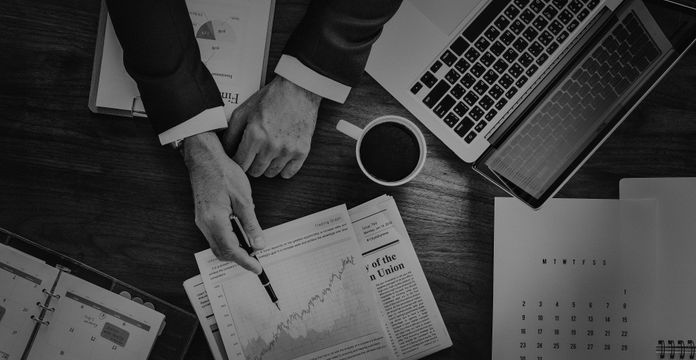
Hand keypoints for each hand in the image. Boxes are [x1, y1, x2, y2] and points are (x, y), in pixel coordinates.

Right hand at [183, 131, 265, 272]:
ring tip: (250, 246)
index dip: (245, 262)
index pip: (231, 250)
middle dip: (239, 258)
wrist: (205, 158)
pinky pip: (215, 236)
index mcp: (215, 220)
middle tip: (256, 259)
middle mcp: (204, 224)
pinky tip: (240, 233)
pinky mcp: (203, 217)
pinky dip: (228, 240)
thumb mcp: (244, 199)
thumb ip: (251, 224)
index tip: (257, 268)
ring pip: (217, 245)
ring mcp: (201, 221)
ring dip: (233, 249)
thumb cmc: (224, 173)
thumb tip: (258, 243)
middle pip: (221, 252)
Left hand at [222, 75, 321, 178]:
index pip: (240, 164)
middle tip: (254, 154)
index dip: (237, 162)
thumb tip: (225, 151)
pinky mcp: (302, 151)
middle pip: (255, 172)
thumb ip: (231, 132)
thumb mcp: (244, 110)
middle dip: (251, 164)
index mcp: (255, 135)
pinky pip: (288, 173)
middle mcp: (271, 146)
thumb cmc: (271, 98)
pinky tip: (280, 158)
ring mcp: (288, 150)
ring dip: (266, 166)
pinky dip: (283, 169)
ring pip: (271, 173)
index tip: (240, 157)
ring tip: (267, 153)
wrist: (299, 90)